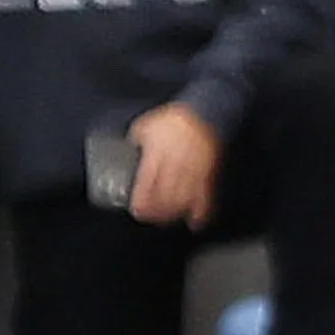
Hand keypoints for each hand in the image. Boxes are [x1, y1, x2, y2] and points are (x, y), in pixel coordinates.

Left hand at [122, 101, 221, 224]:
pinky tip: (196, 223)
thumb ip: (137, 139)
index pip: (147, 182)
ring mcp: (192, 170)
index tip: (137, 211)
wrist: (204, 112)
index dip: (142, 199)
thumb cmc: (173, 119)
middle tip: (149, 218)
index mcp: (158, 153)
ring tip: (166, 221)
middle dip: (156, 211)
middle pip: (165, 195)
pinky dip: (201, 212)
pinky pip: (205, 196)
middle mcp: (175, 164)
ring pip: (183, 199)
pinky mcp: (206, 174)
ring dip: (174, 213)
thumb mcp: (147, 124)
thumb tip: (128, 148)